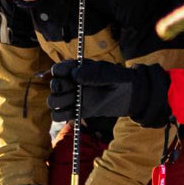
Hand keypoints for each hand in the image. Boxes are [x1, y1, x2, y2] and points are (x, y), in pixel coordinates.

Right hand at [48, 59, 171, 126]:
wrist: (130, 96)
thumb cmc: (121, 80)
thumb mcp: (111, 74)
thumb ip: (94, 74)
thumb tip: (75, 75)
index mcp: (77, 69)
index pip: (58, 69)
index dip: (59, 72)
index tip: (70, 75)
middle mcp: (72, 83)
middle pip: (54, 86)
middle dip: (61, 88)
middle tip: (75, 90)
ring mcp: (73, 98)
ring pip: (53, 101)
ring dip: (60, 102)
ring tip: (76, 101)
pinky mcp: (76, 111)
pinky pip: (59, 115)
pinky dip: (62, 115)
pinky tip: (75, 112)